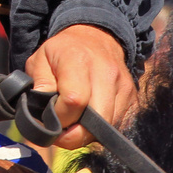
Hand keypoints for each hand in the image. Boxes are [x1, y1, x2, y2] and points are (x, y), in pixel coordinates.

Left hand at [24, 24, 136, 150]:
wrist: (95, 37)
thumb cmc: (63, 53)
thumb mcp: (40, 60)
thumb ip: (39, 85)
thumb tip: (43, 114)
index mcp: (78, 60)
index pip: (74, 101)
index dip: (60, 118)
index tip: (50, 118)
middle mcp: (106, 72)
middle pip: (96, 120)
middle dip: (76, 134)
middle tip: (62, 130)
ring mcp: (123, 85)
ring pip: (108, 126)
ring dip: (89, 133)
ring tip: (75, 121)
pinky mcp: (133, 97)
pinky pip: (118, 124)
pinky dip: (101, 129)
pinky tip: (89, 119)